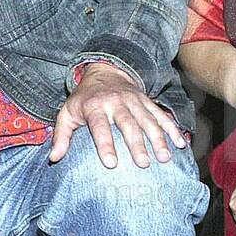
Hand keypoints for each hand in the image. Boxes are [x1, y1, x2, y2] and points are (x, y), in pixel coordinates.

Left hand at [50, 61, 185, 168]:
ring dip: (158, 139)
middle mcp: (116, 102)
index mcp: (95, 106)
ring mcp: (134, 101)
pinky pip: (162, 115)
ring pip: (148, 120)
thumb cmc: (84, 99)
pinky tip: (181, 144)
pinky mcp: (147, 101)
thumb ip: (61, 135)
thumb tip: (54, 158)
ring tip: (165, 158)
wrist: (105, 71)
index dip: (105, 144)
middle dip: (137, 144)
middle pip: (128, 124)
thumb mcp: (67, 113)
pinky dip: (172, 129)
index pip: (99, 127)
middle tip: (143, 164)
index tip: (111, 164)